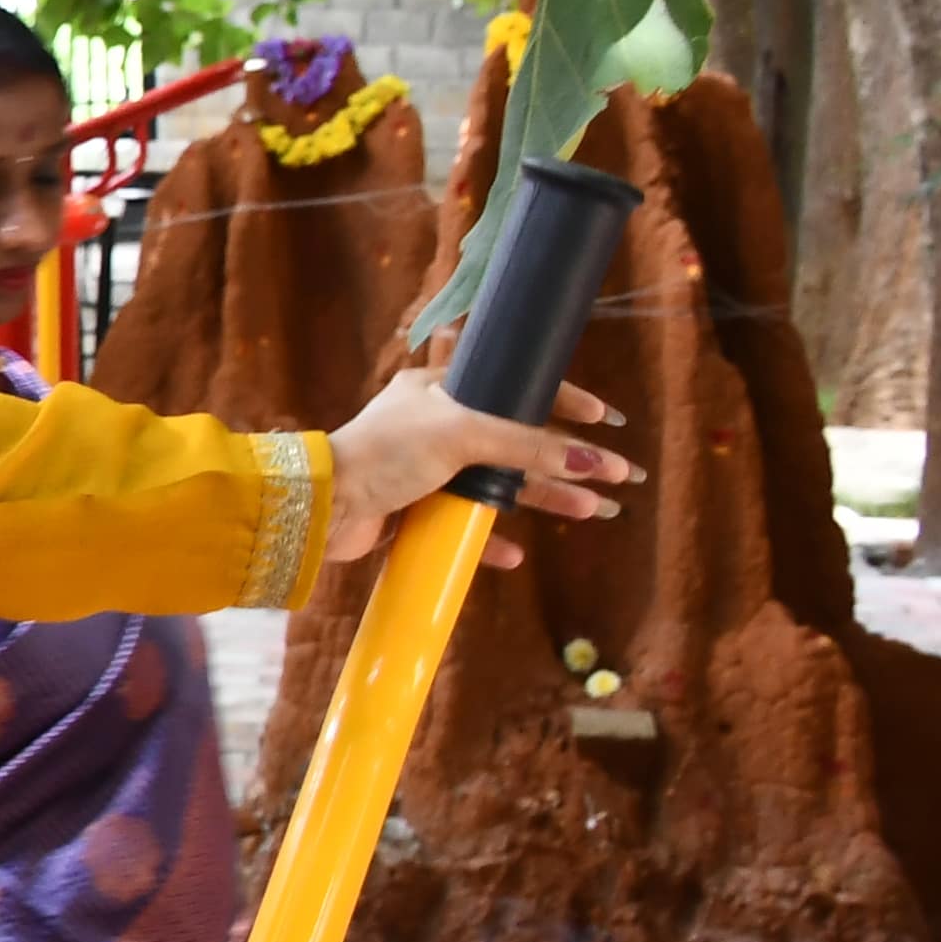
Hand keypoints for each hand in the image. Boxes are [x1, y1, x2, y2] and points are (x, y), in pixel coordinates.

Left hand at [322, 371, 636, 563]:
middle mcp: (433, 426)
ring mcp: (423, 470)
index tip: (603, 417)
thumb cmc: (384, 452)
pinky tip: (514, 554)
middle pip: (515, 442)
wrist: (323, 505)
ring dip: (543, 497)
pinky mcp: (410, 511)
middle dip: (566, 460)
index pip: (512, 387)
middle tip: (617, 477)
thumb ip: (527, 446)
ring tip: (593, 511)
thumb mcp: (463, 434)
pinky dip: (491, 538)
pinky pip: (462, 523)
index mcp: (438, 390)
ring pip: (497, 484)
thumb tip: (590, 459)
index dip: (561, 401)